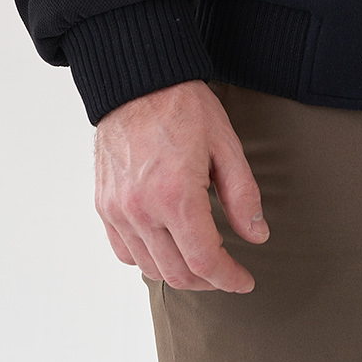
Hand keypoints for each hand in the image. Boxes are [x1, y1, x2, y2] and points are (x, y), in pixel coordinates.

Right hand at [94, 78, 267, 292]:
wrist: (137, 80)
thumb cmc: (182, 105)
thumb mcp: (225, 144)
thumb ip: (242, 195)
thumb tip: (257, 235)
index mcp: (175, 195)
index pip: (204, 261)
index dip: (229, 278)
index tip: (244, 280)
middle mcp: (141, 209)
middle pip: (176, 273)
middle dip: (207, 281)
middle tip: (227, 273)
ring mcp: (118, 209)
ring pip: (149, 268)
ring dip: (178, 273)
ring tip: (200, 261)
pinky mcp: (104, 204)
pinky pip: (123, 250)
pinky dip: (147, 259)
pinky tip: (166, 247)